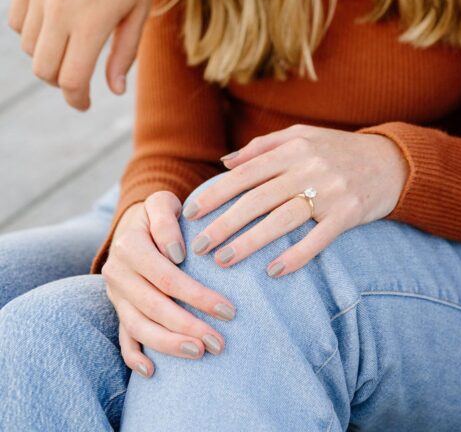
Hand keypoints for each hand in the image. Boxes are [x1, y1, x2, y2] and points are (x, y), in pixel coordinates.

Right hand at [8, 0, 155, 109]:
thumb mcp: (139, 9)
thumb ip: (125, 52)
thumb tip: (113, 90)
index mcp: (93, 20)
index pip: (70, 79)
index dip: (77, 98)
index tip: (85, 102)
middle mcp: (60, 8)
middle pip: (44, 70)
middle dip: (61, 82)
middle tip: (78, 77)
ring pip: (29, 47)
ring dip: (48, 54)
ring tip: (72, 42)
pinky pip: (16, 20)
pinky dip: (30, 30)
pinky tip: (53, 22)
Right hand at [103, 192, 236, 376]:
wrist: (132, 222)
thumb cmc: (157, 213)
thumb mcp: (161, 202)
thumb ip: (167, 220)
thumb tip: (177, 253)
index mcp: (130, 246)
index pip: (167, 277)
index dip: (197, 296)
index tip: (228, 308)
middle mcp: (118, 273)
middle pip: (155, 306)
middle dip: (189, 327)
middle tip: (220, 342)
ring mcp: (116, 295)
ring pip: (139, 327)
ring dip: (169, 345)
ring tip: (200, 352)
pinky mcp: (118, 309)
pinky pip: (123, 337)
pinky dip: (133, 356)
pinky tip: (152, 372)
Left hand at [182, 124, 408, 276]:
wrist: (389, 161)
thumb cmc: (336, 149)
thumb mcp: (302, 135)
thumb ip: (263, 146)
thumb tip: (224, 162)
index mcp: (293, 147)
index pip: (245, 172)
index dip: (215, 193)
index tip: (190, 213)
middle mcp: (309, 167)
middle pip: (258, 199)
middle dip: (224, 223)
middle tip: (198, 246)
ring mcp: (330, 191)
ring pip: (282, 219)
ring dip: (250, 242)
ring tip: (224, 260)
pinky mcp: (348, 214)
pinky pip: (318, 239)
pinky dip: (295, 256)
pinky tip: (273, 271)